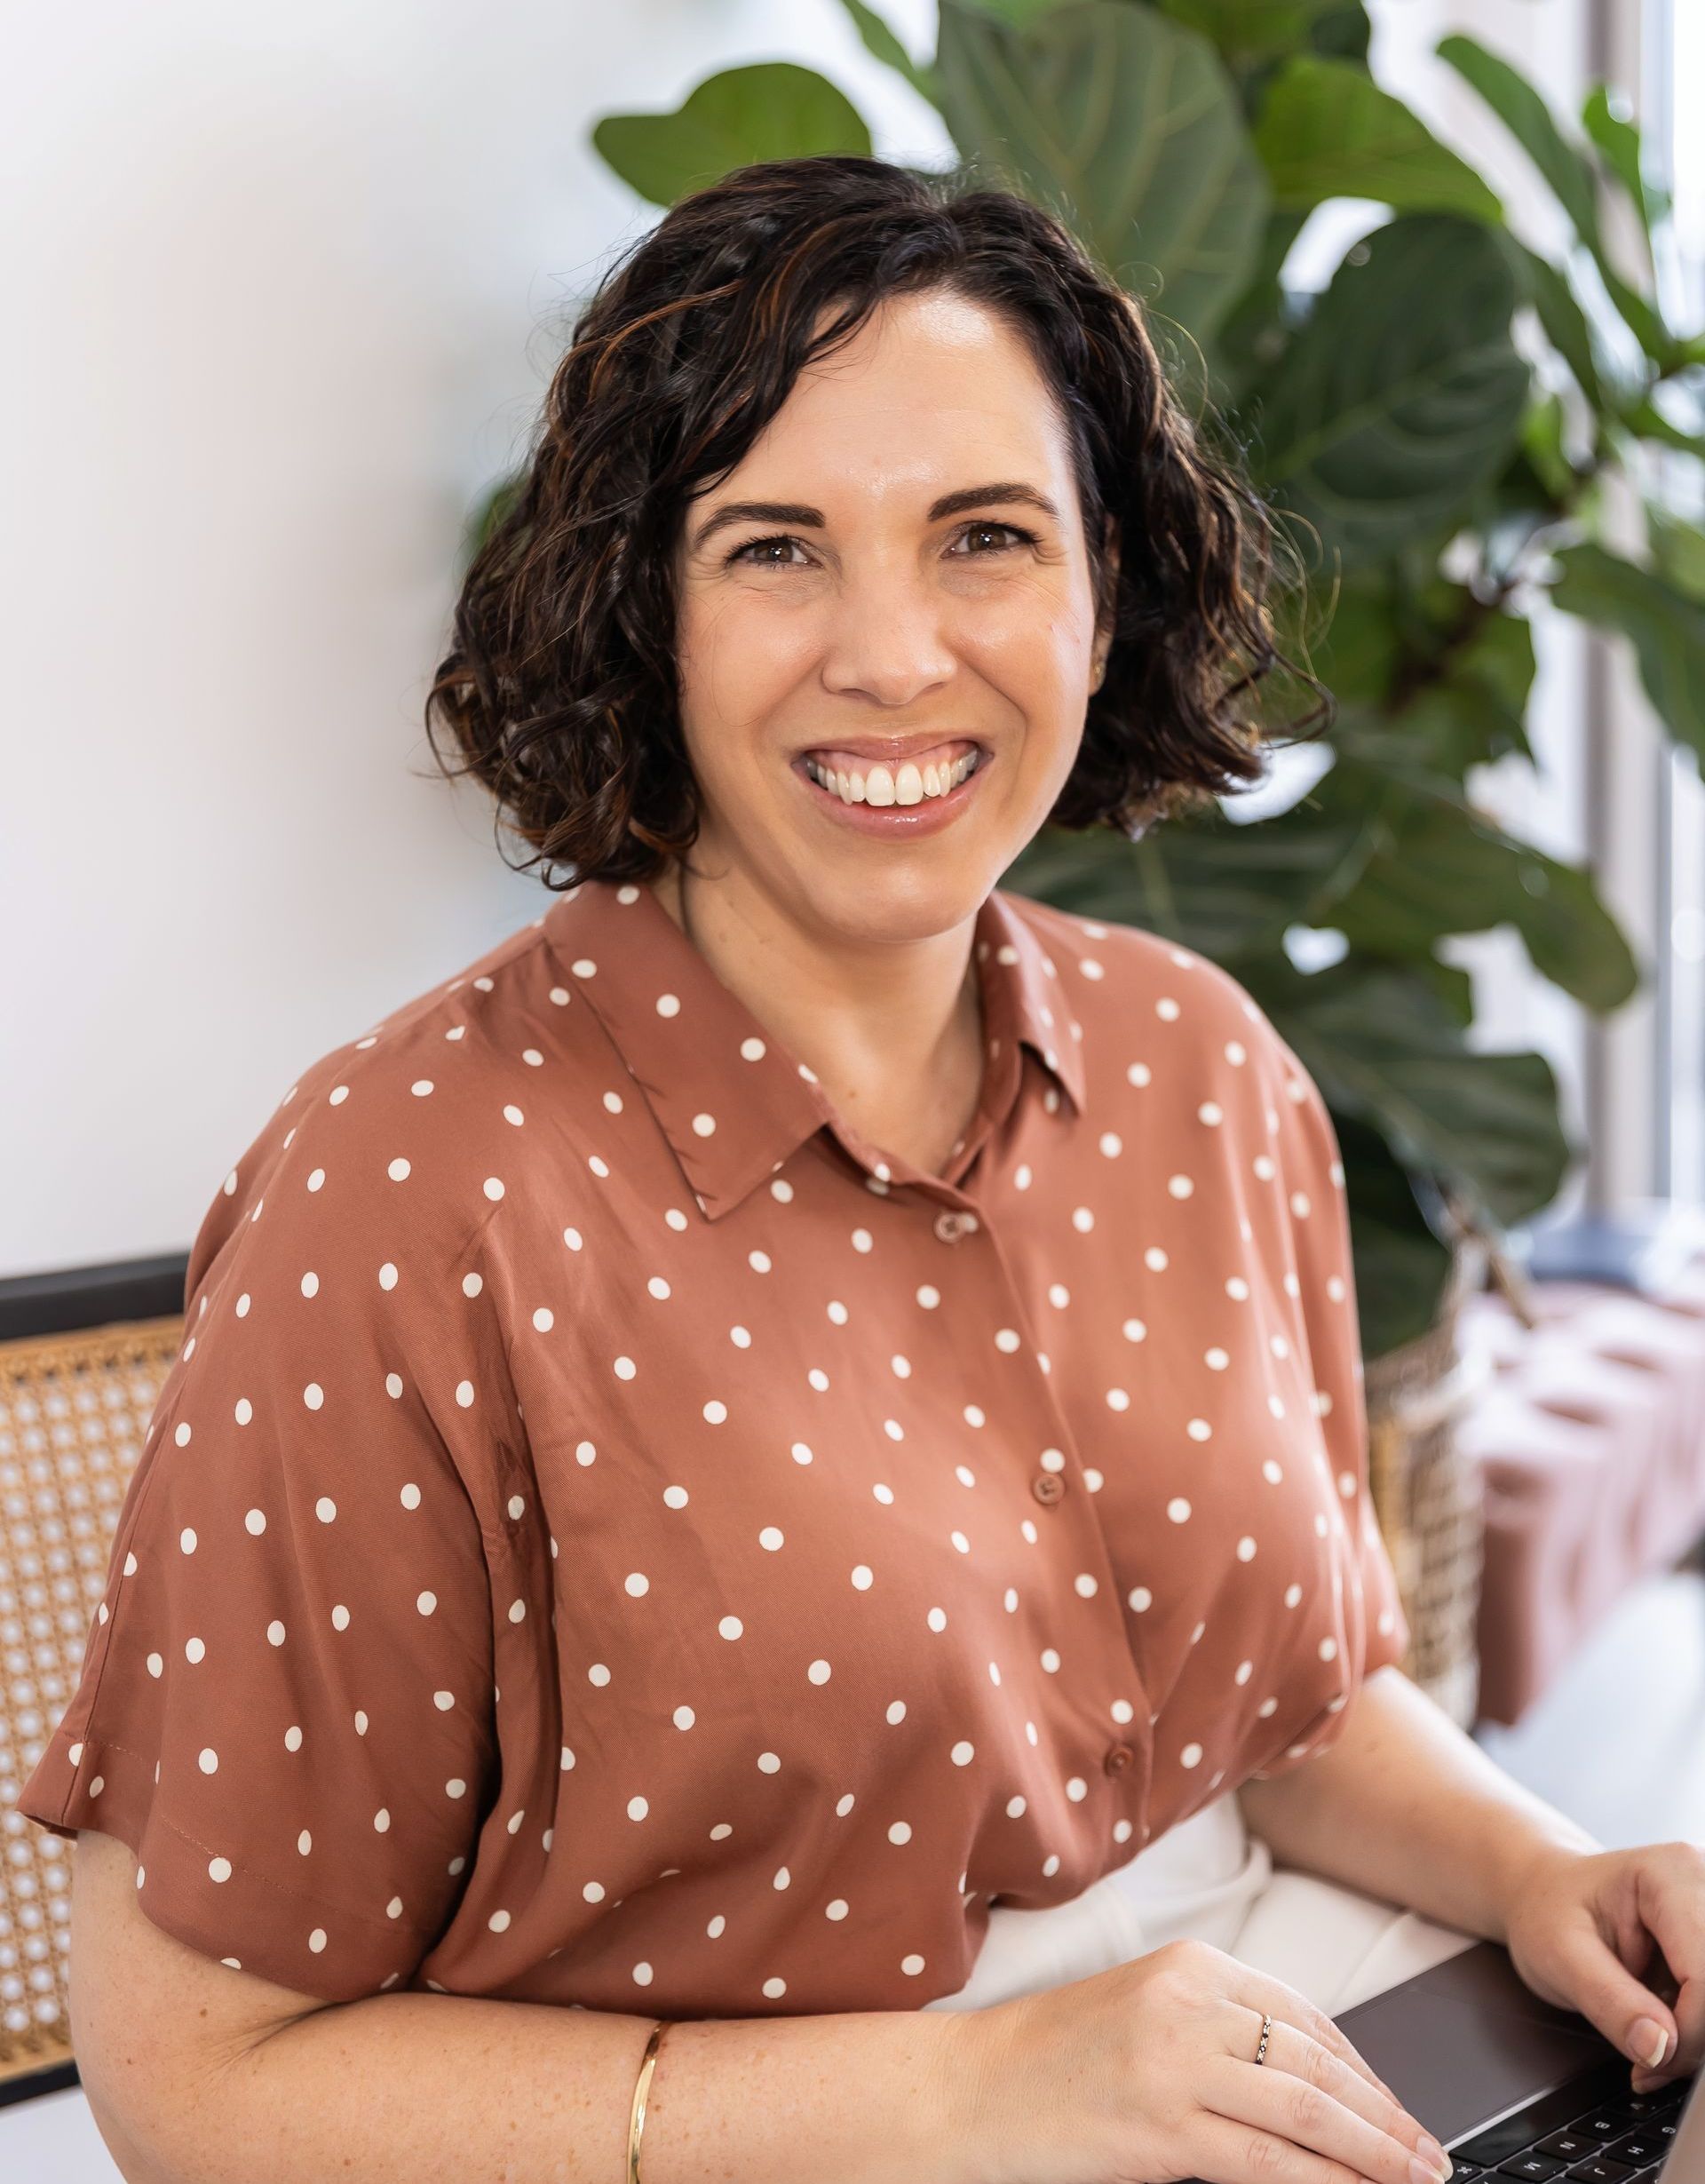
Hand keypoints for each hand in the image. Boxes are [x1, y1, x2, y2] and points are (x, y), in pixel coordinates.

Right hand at [950, 1934, 1454, 2183]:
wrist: (968, 2090)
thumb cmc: (1047, 2060)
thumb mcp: (1140, 2014)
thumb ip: (1216, 2032)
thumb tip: (1308, 2088)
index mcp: (1188, 1966)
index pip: (1305, 2018)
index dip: (1364, 2071)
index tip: (1399, 2111)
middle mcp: (1188, 2003)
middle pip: (1317, 2064)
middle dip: (1385, 2117)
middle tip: (1429, 2156)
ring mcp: (1175, 2063)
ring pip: (1307, 2111)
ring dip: (1373, 2153)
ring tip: (1413, 2179)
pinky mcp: (1162, 2127)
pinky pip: (1266, 2162)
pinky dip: (1323, 2183)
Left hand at [1500, 1838, 1704, 2094]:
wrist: (1543, 1896)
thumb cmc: (1546, 1911)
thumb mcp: (1559, 1956)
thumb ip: (1609, 2001)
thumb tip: (1659, 2048)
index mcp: (1669, 1875)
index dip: (1688, 2032)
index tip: (1650, 2063)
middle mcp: (1703, 1884)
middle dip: (1694, 2040)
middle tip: (1649, 2063)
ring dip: (1694, 2038)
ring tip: (1647, 2039)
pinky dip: (1694, 2029)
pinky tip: (1659, 2023)